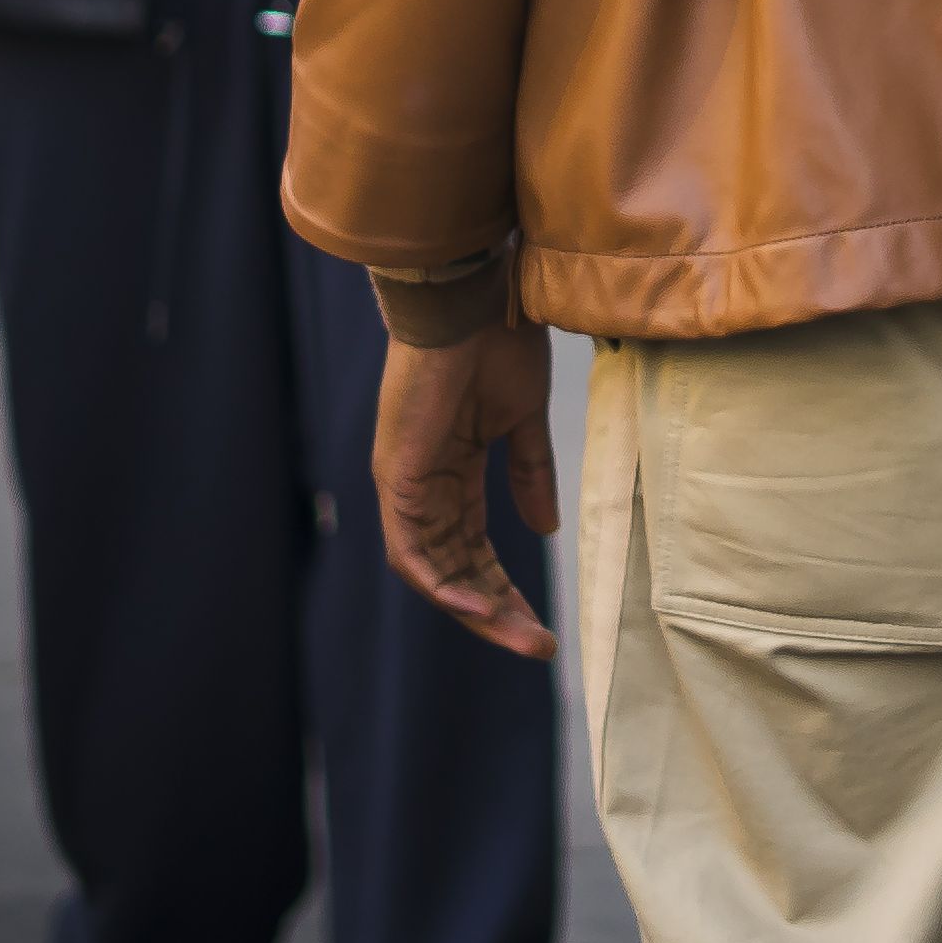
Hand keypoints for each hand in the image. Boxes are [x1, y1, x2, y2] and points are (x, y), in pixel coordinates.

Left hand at [371, 319, 559, 660]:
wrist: (472, 296)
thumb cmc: (497, 342)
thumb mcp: (522, 420)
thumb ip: (530, 473)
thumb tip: (544, 530)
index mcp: (453, 471)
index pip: (476, 549)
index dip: (507, 590)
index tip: (542, 625)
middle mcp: (424, 486)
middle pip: (456, 570)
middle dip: (496, 613)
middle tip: (538, 646)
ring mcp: (407, 483)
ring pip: (432, 571)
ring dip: (474, 609)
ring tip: (520, 636)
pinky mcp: (397, 476)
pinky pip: (409, 551)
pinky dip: (439, 584)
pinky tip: (475, 607)